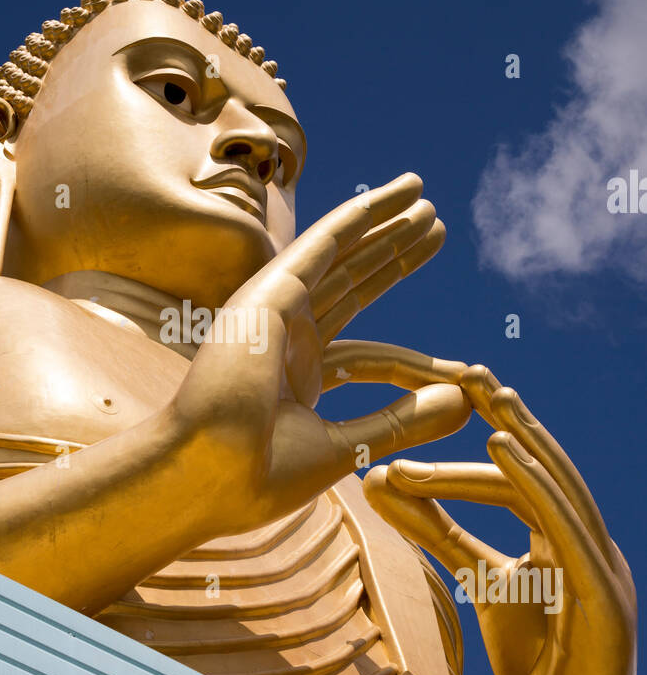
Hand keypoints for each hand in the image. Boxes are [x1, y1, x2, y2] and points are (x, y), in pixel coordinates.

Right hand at [168, 175, 470, 536]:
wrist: (210, 475)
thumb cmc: (259, 475)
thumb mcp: (349, 446)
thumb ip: (402, 421)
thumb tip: (464, 402)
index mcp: (297, 376)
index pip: (361, 345)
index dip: (406, 341)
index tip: (458, 359)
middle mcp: (286, 337)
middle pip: (352, 283)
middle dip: (392, 253)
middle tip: (433, 225)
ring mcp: (275, 312)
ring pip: (341, 256)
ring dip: (382, 225)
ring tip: (424, 199)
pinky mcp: (270, 294)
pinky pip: (321, 245)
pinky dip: (355, 219)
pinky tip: (388, 199)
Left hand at [361, 358, 635, 674]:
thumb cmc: (532, 668)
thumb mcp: (481, 582)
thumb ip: (438, 532)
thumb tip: (379, 479)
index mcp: (566, 536)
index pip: (522, 469)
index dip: (485, 422)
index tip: (441, 383)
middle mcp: (591, 541)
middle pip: (544, 465)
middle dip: (504, 412)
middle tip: (459, 367)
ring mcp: (607, 569)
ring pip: (559, 487)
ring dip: (520, 434)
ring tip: (480, 389)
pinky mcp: (607, 600)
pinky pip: (569, 528)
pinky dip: (537, 482)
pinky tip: (503, 445)